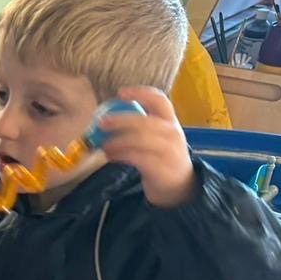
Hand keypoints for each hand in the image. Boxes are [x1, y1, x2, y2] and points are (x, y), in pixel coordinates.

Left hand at [97, 88, 194, 208]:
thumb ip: (140, 127)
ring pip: (139, 140)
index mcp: (171, 121)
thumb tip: (107, 120)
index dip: (140, 93)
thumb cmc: (162, 158)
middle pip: (145, 121)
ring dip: (117, 141)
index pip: (160, 100)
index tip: (120, 93)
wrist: (179, 186)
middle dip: (121, 120)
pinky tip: (110, 156)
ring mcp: (168, 150)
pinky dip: (120, 155)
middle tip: (101, 122)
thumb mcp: (158, 138)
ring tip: (103, 145)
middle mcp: (172, 133)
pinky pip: (136, 157)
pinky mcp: (160, 168)